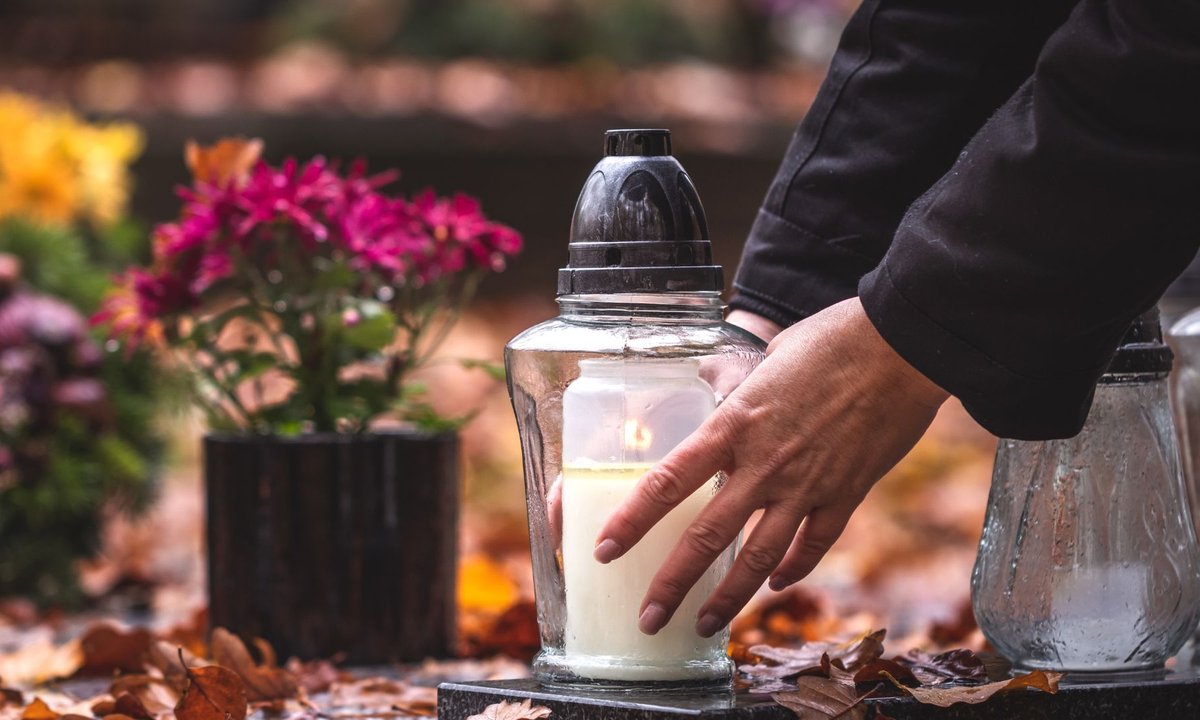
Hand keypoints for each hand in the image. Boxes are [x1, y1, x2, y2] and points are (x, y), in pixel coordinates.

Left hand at [593, 297, 947, 637]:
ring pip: (760, 559)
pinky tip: (775, 585)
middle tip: (649, 618)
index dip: (632, 521)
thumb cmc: (831, 341)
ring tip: (704, 623)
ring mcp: (808, 485)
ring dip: (729, 597)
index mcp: (733, 425)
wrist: (901, 346)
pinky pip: (814, 544)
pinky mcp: (847, 493)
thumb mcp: (765, 358)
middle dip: (672, 584)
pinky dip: (792, 570)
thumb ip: (734, 384)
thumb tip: (711, 381)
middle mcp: (764, 464)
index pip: (667, 482)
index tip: (605, 549)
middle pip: (707, 538)